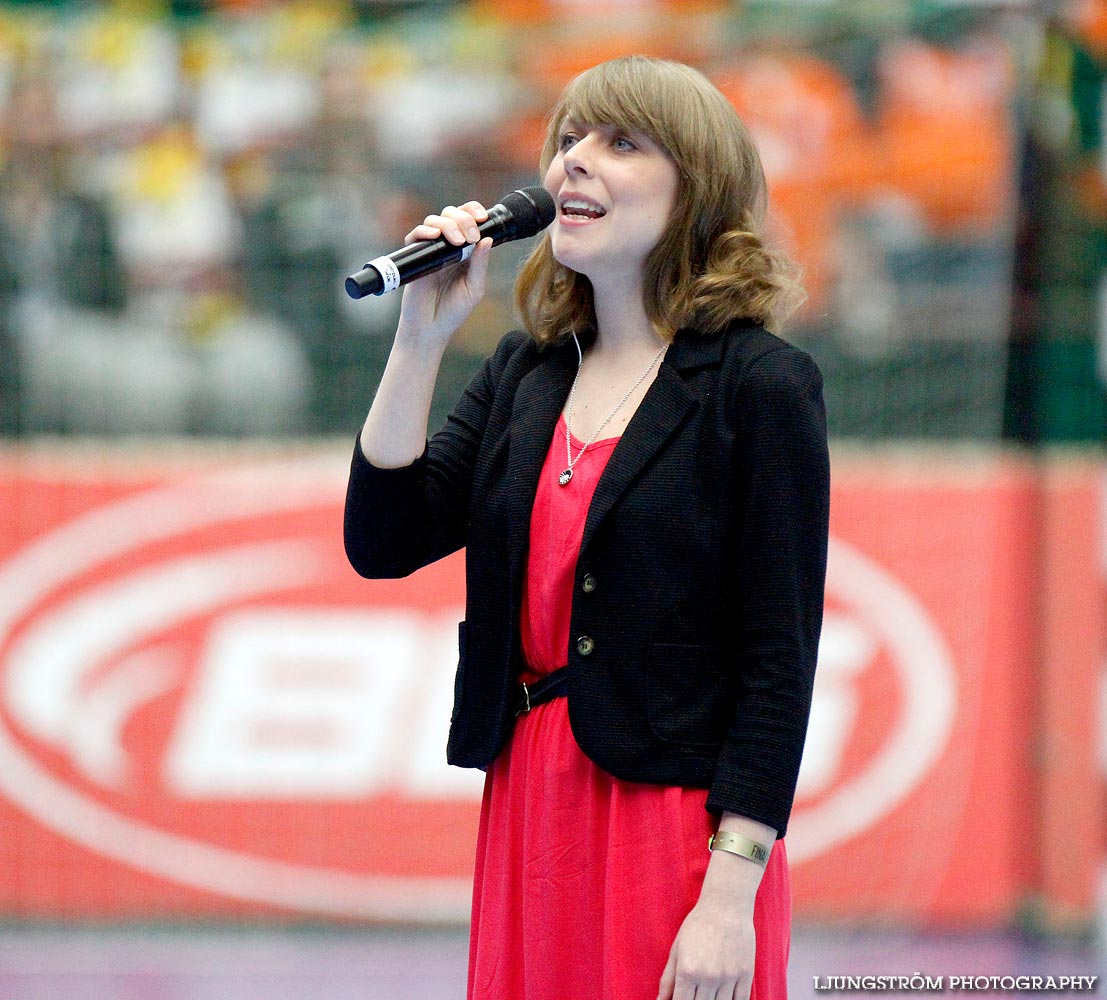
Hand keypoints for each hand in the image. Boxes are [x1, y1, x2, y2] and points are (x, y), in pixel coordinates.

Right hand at [395, 201, 493, 352]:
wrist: (430, 329)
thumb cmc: (452, 312)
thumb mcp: (474, 288)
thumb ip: (480, 265)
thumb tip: (487, 240)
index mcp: (465, 251)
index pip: (468, 221)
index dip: (474, 212)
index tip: (482, 218)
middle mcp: (447, 247)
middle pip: (451, 215)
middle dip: (463, 218)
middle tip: (470, 236)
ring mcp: (430, 251)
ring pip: (435, 221)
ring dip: (448, 224)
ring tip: (458, 241)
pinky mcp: (415, 258)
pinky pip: (415, 236)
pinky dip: (424, 231)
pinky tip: (436, 237)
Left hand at [657, 894, 755, 999]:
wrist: (726, 906)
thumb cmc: (698, 925)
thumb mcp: (677, 949)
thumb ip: (668, 979)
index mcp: (687, 970)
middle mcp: (708, 977)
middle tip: (695, 994)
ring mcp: (728, 977)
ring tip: (708, 995)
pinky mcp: (745, 974)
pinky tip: (724, 997)